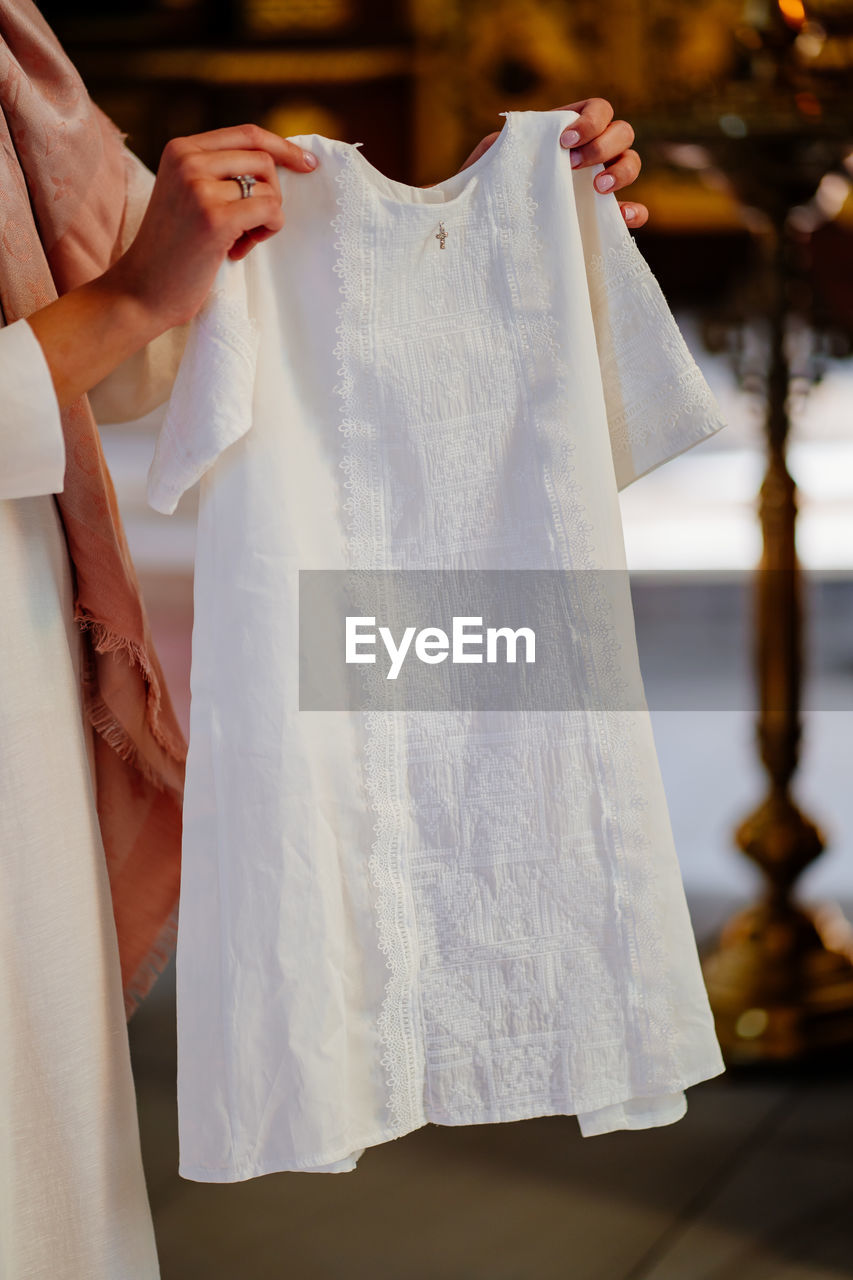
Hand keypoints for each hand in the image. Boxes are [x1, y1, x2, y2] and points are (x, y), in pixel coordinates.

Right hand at [106, 123, 319, 331]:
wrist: (142, 290)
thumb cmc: (173, 250)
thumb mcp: (187, 195)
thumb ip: (219, 173)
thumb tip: (277, 161)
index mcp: (181, 149)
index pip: (247, 134)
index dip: (283, 147)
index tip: (308, 164)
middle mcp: (188, 160)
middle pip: (263, 160)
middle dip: (271, 194)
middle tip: (252, 225)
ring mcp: (199, 187)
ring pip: (269, 189)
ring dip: (265, 219)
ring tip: (239, 241)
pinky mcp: (214, 218)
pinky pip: (270, 211)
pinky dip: (267, 231)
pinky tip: (241, 249)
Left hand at [460, 98, 646, 228]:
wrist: (489, 220)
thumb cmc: (489, 182)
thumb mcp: (492, 155)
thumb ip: (505, 141)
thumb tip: (509, 138)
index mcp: (570, 129)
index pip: (599, 109)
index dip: (591, 121)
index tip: (565, 141)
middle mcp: (592, 152)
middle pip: (623, 133)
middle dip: (602, 145)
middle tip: (573, 165)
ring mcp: (601, 183)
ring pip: (631, 163)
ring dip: (621, 171)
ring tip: (597, 188)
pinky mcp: (603, 217)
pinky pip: (634, 212)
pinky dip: (636, 212)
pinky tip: (624, 216)